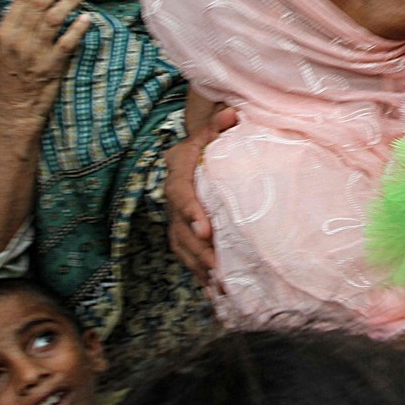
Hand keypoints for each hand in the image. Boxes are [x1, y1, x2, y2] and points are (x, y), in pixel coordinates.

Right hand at [0, 0, 90, 124]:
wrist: (17, 106)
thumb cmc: (11, 76)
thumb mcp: (0, 50)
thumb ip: (11, 27)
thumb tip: (28, 1)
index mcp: (4, 33)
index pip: (22, 1)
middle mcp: (18, 40)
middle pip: (39, 4)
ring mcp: (35, 52)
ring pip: (54, 18)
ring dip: (69, 2)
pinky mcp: (52, 64)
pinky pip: (68, 41)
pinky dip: (78, 27)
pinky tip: (87, 18)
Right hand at [164, 107, 237, 285]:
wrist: (196, 150)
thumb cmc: (209, 141)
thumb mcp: (212, 129)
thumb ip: (219, 123)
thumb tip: (231, 113)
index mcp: (178, 173)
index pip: (180, 194)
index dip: (190, 213)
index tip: (205, 230)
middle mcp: (172, 197)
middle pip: (179, 228)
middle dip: (197, 250)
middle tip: (217, 269)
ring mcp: (175, 217)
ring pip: (181, 246)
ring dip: (198, 267)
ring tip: (219, 286)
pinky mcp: (182, 230)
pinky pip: (186, 254)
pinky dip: (198, 272)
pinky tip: (214, 292)